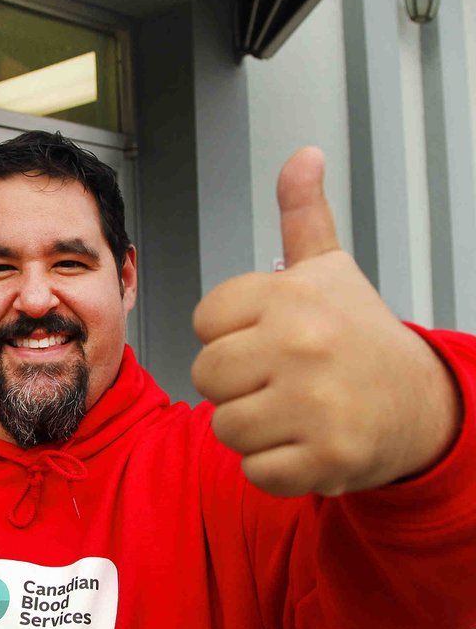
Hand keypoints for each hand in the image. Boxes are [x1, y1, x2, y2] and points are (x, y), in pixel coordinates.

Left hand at [191, 147, 458, 495]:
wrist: (424, 404)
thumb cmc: (361, 337)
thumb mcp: (330, 270)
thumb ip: (303, 215)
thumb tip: (303, 156)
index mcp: (291, 296)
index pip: (204, 322)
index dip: (229, 335)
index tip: (268, 337)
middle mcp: (302, 345)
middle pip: (206, 377)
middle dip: (235, 385)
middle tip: (279, 379)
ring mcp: (316, 404)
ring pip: (225, 427)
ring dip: (254, 428)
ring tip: (294, 410)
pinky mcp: (327, 457)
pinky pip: (255, 471)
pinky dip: (275, 467)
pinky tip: (305, 442)